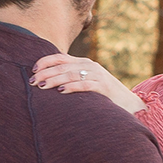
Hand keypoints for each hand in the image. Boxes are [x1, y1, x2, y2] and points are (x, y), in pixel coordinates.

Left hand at [30, 54, 146, 113]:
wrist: (130, 105)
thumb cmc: (104, 97)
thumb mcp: (87, 84)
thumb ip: (72, 80)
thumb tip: (48, 85)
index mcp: (84, 64)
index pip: (60, 57)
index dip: (45, 62)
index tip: (32, 70)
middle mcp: (90, 66)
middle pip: (63, 66)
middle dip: (45, 73)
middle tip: (31, 81)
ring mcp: (98, 75)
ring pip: (71, 74)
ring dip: (54, 80)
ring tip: (41, 86)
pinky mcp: (104, 87)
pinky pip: (85, 85)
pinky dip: (72, 87)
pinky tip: (61, 91)